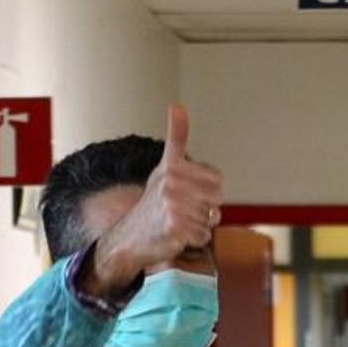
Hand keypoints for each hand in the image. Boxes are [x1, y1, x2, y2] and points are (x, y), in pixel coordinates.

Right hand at [91, 104, 224, 293]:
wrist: (129, 237)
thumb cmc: (153, 202)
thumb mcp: (165, 166)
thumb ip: (176, 137)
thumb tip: (177, 106)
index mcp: (173, 167)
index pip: (217, 180)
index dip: (210, 190)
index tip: (191, 193)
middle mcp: (171, 183)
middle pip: (217, 200)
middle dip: (207, 209)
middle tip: (185, 211)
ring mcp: (172, 205)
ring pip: (211, 219)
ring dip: (199, 225)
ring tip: (179, 223)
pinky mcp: (175, 227)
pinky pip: (204, 235)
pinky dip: (195, 240)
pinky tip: (178, 235)